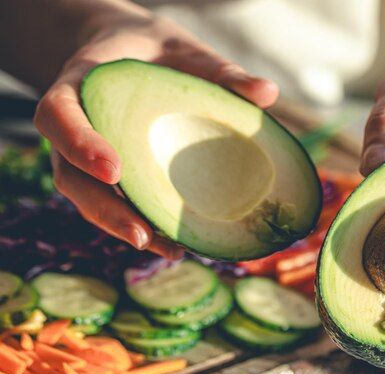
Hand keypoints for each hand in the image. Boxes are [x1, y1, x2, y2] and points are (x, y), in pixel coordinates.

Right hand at [34, 15, 278, 258]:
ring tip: (168, 250)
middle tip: (142, 235)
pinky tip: (175, 243)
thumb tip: (269, 92)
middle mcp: (74, 127)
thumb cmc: (161, 54)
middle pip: (69, 175)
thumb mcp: (189, 53)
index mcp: (82, 85)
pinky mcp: (107, 176)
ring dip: (123, 228)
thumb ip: (222, 71)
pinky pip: (114, 203)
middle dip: (104, 209)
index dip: (78, 144)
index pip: (57, 115)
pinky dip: (140, 224)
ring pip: (88, 200)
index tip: (114, 170)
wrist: (138, 57)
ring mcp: (85, 156)